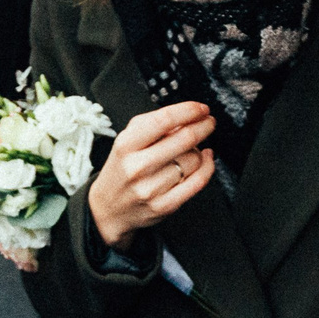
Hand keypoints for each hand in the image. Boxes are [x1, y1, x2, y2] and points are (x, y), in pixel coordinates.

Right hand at [87, 101, 216, 252]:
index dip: (189, 111)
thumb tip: (188, 117)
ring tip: (192, 150)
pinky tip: (206, 159)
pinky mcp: (163, 205)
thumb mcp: (128, 140)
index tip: (202, 108)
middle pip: (185, 139)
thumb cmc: (123, 169)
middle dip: (204, 126)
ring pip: (193, 160)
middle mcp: (137, 166)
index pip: (164, 120)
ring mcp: (150, 188)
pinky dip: (208, 167)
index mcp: (126, 144)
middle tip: (209, 121)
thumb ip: (153, 125)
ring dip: (199, 151)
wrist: (109, 208)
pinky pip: (197, 182)